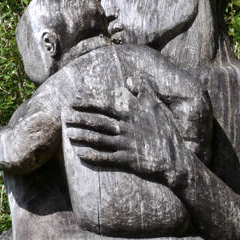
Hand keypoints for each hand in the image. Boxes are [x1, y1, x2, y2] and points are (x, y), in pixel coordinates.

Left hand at [64, 75, 184, 184]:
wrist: (175, 159)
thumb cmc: (167, 133)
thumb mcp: (157, 108)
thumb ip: (144, 92)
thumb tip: (131, 78)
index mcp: (131, 115)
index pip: (105, 106)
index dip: (88, 103)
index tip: (73, 100)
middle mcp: (126, 128)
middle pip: (98, 121)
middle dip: (79, 118)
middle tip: (64, 115)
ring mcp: (125, 145)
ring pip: (99, 139)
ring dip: (82, 136)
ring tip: (68, 133)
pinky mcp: (127, 160)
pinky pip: (105, 157)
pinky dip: (92, 156)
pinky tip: (80, 154)